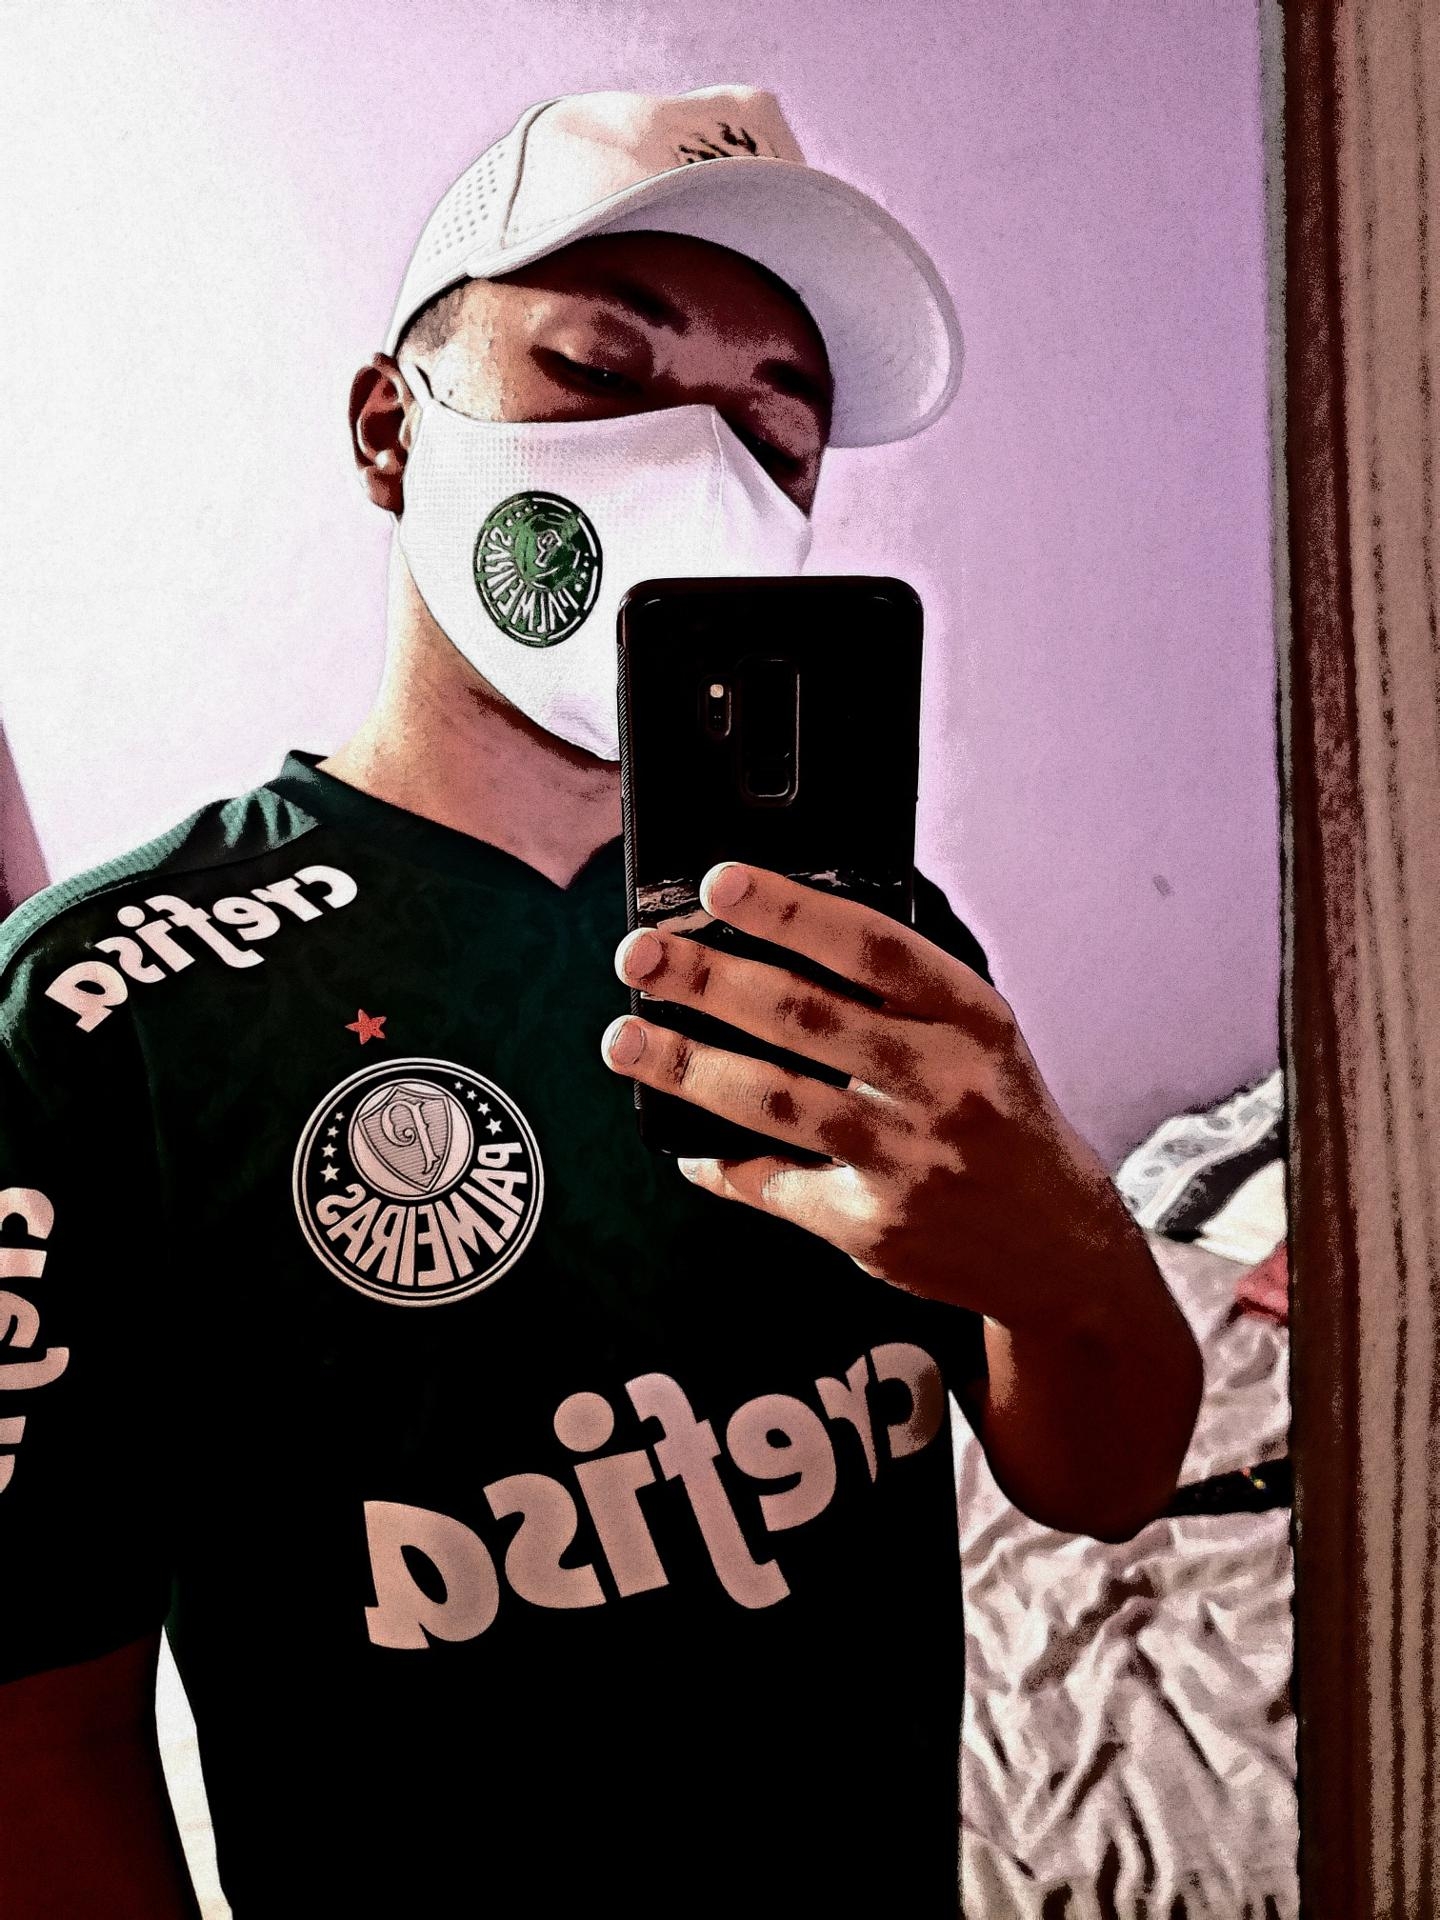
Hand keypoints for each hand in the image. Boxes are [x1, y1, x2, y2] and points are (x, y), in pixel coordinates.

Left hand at [600, 861, 1150, 1341]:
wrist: (1060, 1248)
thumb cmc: (1000, 1119)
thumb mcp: (980, 1038)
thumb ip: (902, 991)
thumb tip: (781, 931)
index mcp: (973, 1019)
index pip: (874, 948)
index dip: (790, 911)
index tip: (718, 884)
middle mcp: (945, 1084)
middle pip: (807, 1017)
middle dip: (709, 981)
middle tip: (639, 955)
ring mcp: (910, 1160)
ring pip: (777, 1102)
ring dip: (689, 1067)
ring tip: (625, 1040)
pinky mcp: (876, 1227)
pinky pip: (775, 1185)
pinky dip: (718, 1160)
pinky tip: (680, 1138)